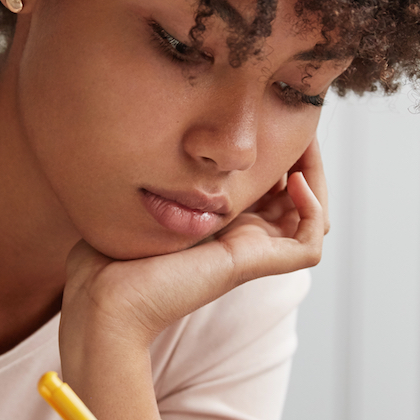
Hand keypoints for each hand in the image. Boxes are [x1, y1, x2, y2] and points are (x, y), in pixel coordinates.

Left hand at [55, 140, 329, 419]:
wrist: (103, 300)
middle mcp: (238, 240)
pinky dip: (314, 211)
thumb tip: (164, 149)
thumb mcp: (134, 200)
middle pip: (295, 201)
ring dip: (316, 180)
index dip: (275, 154)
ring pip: (311, 221)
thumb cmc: (106, 260)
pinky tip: (294, 183)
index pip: (264, 188)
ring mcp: (249, 254)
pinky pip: (310, 245)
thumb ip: (158, 176)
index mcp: (214, 225)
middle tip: (297, 128)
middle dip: (302, 160)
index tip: (268, 119)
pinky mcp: (251, 265)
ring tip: (302, 151)